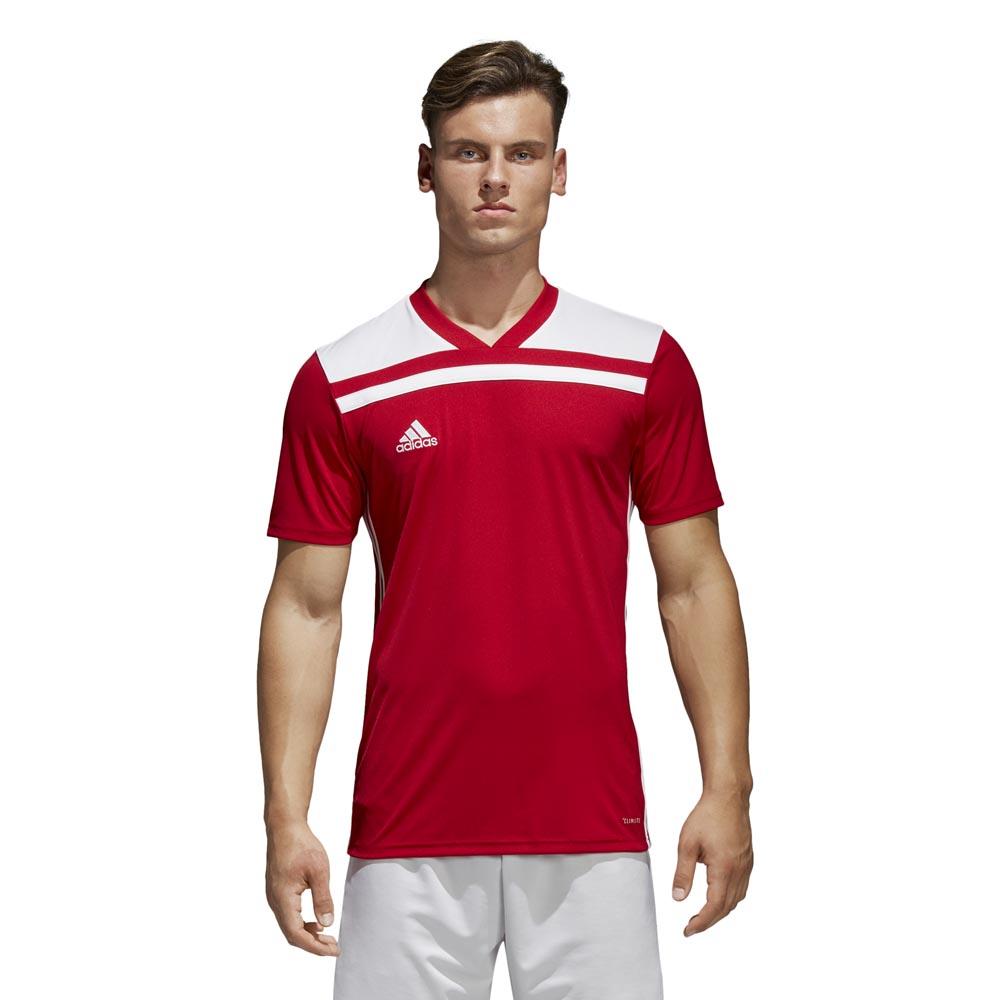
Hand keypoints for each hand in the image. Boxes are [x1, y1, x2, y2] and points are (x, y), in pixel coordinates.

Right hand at [265, 820, 341, 955]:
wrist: (285, 827)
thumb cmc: (301, 845)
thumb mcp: (319, 871)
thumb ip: (323, 899)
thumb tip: (327, 924)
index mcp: (283, 898)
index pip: (296, 934)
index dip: (315, 947)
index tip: (333, 950)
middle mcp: (275, 901)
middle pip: (291, 933)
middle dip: (313, 944)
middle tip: (333, 946)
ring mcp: (274, 896)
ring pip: (289, 925)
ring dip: (308, 934)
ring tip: (328, 936)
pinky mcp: (278, 891)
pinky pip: (289, 914)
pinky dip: (303, 922)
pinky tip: (317, 921)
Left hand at [672, 788, 752, 935]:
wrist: (728, 797)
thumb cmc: (707, 816)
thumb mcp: (687, 844)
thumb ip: (683, 873)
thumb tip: (678, 898)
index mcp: (724, 869)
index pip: (714, 906)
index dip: (701, 922)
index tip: (687, 930)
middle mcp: (739, 871)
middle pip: (726, 907)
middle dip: (709, 920)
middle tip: (691, 926)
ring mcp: (746, 866)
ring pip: (736, 899)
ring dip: (720, 911)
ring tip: (702, 914)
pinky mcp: (748, 860)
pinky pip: (741, 888)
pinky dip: (729, 898)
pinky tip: (718, 894)